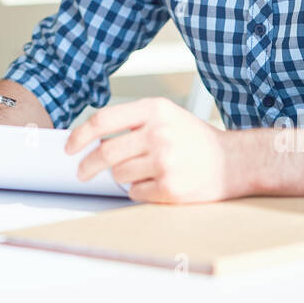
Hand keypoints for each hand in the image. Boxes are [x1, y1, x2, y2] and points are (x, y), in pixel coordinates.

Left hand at [66, 97, 239, 202]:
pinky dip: (139, 191)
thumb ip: (133, 123)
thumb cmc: (195, 140)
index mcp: (155, 109)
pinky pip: (135, 192)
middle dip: (88, 165)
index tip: (69, 147)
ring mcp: (165, 161)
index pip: (103, 120)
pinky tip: (157, 183)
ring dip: (122, 177)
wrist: (234, 162)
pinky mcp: (170, 187)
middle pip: (106, 152)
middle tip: (83, 172)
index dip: (79, 135)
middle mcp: (159, 133)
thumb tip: (91, 139)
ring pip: (119, 174)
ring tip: (143, 171)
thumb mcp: (166, 116)